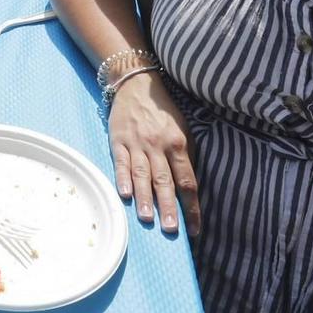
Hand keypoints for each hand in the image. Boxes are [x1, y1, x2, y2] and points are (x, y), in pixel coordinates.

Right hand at [108, 71, 200, 234]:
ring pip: (142, 174)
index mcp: (177, 144)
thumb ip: (185, 156)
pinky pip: (121, 162)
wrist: (137, 83)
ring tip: (147, 218)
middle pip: (165, 181)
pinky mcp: (118, 141)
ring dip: (145, 197)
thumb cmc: (163, 111)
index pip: (187, 181)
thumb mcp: (183, 129)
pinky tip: (124, 194)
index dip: (191, 206)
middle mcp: (158, 146)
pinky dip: (122, 178)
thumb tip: (188, 186)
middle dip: (168, 207)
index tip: (194, 229)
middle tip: (171, 229)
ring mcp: (137, 144)